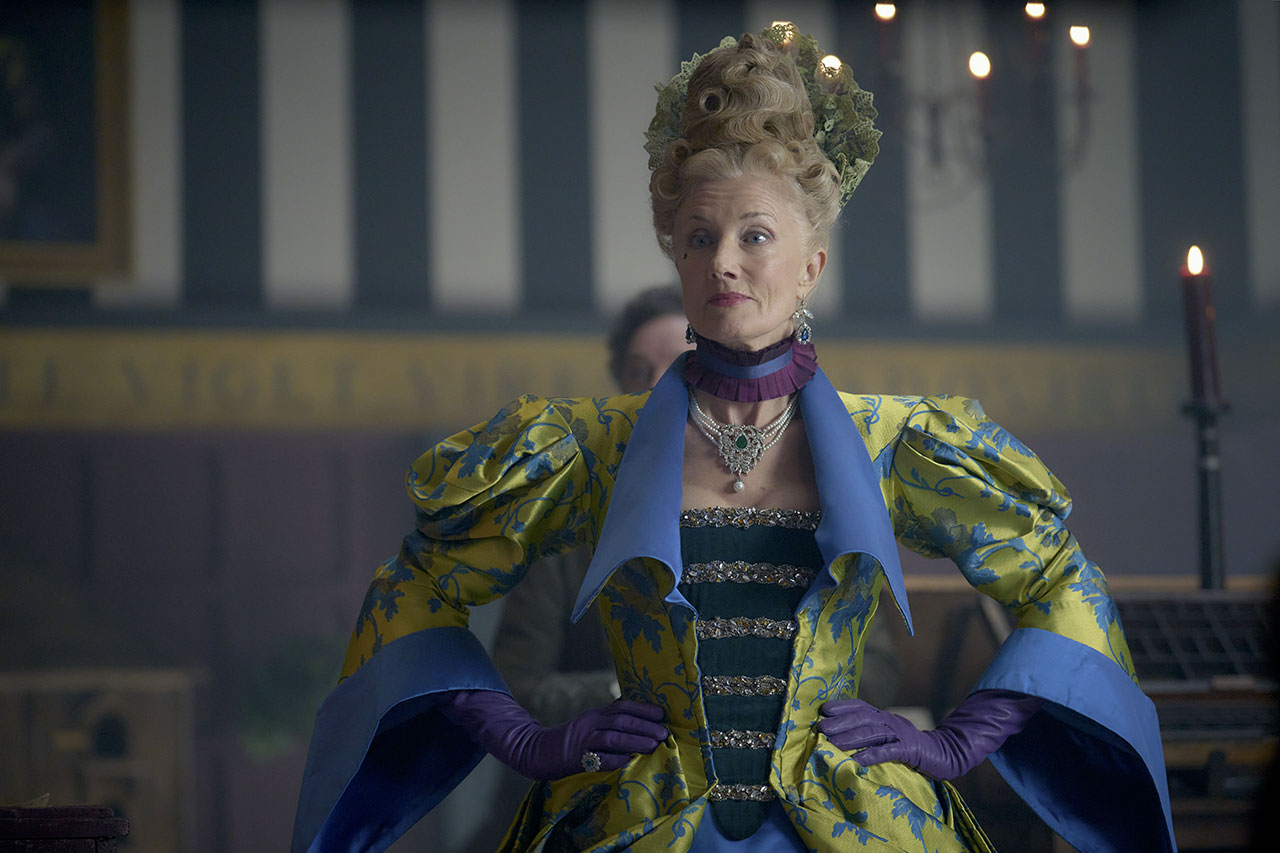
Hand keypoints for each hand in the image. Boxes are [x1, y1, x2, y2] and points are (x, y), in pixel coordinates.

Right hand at [442, 690, 667, 780]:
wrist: (535, 751)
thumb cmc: (569, 740)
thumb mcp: (590, 724)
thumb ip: (609, 719)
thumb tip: (636, 713)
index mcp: (595, 714)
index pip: (622, 706)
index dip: (642, 709)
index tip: (661, 713)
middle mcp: (590, 723)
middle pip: (620, 721)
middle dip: (644, 726)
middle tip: (663, 733)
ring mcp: (582, 740)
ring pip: (611, 737)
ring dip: (634, 741)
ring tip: (653, 746)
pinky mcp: (575, 758)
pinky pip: (597, 758)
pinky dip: (614, 759)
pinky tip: (628, 761)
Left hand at [816, 691, 1041, 779]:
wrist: (946, 753)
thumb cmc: (912, 747)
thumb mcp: (890, 735)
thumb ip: (872, 732)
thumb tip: (843, 734)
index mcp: (885, 716)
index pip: (861, 707)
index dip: (843, 706)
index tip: (823, 709)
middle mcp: (891, 720)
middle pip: (862, 718)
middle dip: (840, 722)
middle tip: (820, 727)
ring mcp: (900, 733)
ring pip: (871, 733)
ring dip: (849, 738)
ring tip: (831, 743)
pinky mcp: (910, 749)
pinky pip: (887, 751)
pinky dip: (870, 755)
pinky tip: (856, 760)